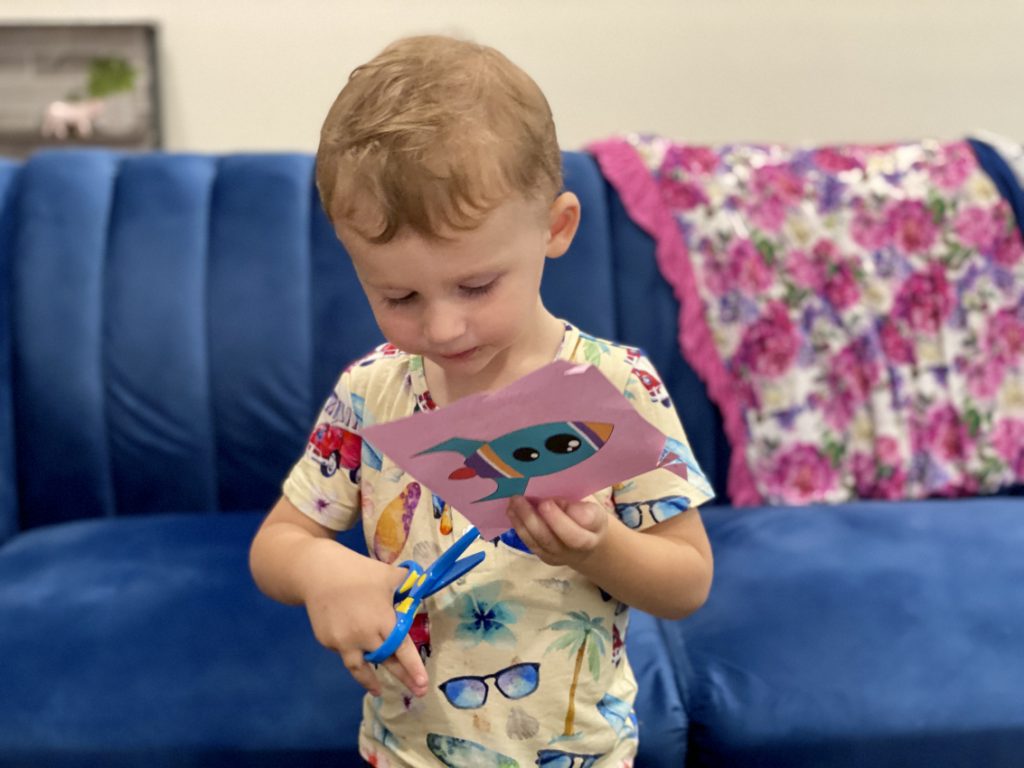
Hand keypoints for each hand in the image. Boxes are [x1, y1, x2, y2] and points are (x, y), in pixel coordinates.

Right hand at [299, 540, 428, 698]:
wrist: (317, 572)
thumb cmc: (357, 571)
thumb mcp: (388, 574)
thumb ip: (406, 585)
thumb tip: (421, 584)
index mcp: (382, 621)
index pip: (402, 650)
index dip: (413, 668)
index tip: (423, 684)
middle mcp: (363, 637)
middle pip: (385, 662)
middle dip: (402, 677)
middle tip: (417, 692)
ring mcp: (343, 642)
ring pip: (360, 667)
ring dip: (370, 680)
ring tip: (378, 689)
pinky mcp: (327, 642)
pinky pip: (345, 651)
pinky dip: (353, 650)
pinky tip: (353, 642)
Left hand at [506, 496, 607, 568]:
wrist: (590, 548)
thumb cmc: (590, 520)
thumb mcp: (592, 509)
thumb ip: (577, 506)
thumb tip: (553, 500)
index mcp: (593, 533)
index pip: (578, 529)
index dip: (559, 517)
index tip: (546, 501)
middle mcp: (576, 549)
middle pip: (553, 539)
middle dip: (533, 518)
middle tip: (520, 499)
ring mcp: (559, 556)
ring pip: (539, 542)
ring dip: (522, 521)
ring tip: (512, 503)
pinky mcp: (546, 557)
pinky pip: (531, 544)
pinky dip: (520, 528)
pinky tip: (512, 512)